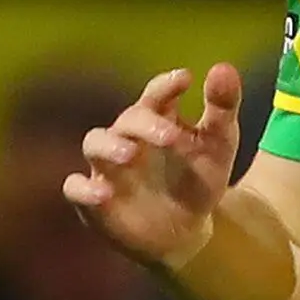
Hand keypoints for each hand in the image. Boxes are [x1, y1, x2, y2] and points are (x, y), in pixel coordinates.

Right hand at [63, 64, 242, 271]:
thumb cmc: (199, 179)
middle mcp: (128, 137)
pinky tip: (102, 194)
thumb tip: (224, 68)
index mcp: (157, 119)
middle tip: (170, 137)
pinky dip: (84, 189)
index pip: (156, 95)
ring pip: (94, 143)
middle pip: (127, 119)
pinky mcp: (94, 200)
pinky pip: (76, 188)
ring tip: (129, 155)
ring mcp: (108, 167)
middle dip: (146, 124)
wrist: (187, 232)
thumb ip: (222, 107)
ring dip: (109, 146)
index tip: (185, 79)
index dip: (166, 85)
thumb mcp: (219, 144)